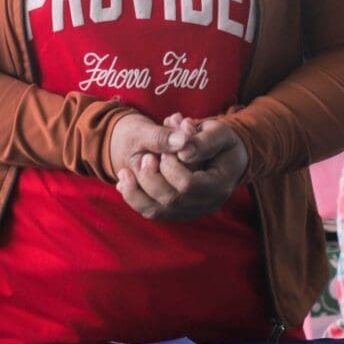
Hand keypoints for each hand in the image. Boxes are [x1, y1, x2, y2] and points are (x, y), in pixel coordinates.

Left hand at [115, 118, 247, 220]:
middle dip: (151, 178)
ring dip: (136, 191)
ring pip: (157, 211)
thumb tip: (182, 148)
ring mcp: (191, 210)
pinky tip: (124, 182)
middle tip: (145, 157)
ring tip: (124, 171)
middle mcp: (206, 204)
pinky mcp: (177, 211)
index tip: (165, 151)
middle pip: (171, 201)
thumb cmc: (218, 139)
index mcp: (220, 184)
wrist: (219, 152)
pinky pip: (152, 211)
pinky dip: (135, 197)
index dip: (172, 168)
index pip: (189, 186)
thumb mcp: (217, 131)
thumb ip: (202, 140)